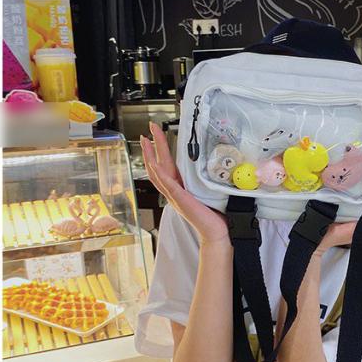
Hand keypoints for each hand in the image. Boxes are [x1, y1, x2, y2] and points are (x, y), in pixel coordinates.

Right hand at [140, 122, 228, 244]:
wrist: (214, 231)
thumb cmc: (213, 215)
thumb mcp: (207, 191)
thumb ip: (204, 178)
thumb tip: (212, 161)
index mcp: (179, 188)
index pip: (165, 165)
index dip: (158, 150)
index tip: (155, 135)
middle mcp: (173, 191)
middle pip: (156, 166)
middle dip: (151, 147)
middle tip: (147, 130)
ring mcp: (174, 196)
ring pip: (157, 173)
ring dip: (150, 156)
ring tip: (146, 141)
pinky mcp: (180, 200)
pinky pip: (167, 185)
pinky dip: (160, 174)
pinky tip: (154, 164)